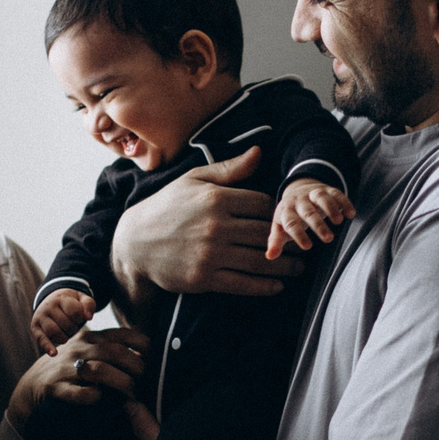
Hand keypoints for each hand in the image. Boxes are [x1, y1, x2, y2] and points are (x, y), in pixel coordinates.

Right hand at [10, 325, 148, 421]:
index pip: (122, 335)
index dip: (142, 345)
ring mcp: (66, 368)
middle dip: (135, 367)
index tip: (150, 358)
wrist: (31, 385)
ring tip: (130, 393)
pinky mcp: (56, 388)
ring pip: (99, 371)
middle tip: (143, 381)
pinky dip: (93, 396)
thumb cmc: (68, 368)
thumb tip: (144, 354)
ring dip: (120, 382)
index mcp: (90, 338)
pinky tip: (100, 398)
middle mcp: (79, 349)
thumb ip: (109, 347)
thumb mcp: (86, 350)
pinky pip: (79, 392)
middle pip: (114, 353)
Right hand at [30, 289, 94, 354]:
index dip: (80, 318)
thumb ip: (89, 305)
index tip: (79, 317)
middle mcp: (48, 306)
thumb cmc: (71, 302)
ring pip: (53, 331)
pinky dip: (47, 347)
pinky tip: (54, 353)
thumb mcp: (81, 298)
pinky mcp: (35, 327)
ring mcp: (41, 317)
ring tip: (65, 334)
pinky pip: (41, 339)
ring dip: (64, 337)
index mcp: (61, 298)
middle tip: (72, 326)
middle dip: (73, 328)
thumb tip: (88, 317)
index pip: (74, 312)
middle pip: (65, 324)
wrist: (52, 300)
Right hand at [108, 146, 301, 303]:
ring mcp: (210, 254)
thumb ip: (229, 169)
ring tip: (298, 268)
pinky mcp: (204, 278)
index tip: (287, 220)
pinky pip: (243, 284)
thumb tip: (259, 153)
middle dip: (289, 241)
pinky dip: (264, 286)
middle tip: (304, 246)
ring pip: (259, 261)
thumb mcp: (194, 180)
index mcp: (216, 198)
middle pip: (265, 234)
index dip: (278, 213)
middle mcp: (215, 226)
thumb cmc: (166, 207)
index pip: (262, 205)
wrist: (134, 243)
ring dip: (284, 267)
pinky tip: (277, 285)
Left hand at [267, 180, 355, 257]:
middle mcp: (299, 201)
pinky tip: (351, 214)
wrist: (297, 190)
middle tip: (328, 239)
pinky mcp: (327, 189)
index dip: (298, 234)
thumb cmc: (289, 216)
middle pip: (308, 212)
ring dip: (331, 208)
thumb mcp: (280, 227)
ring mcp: (313, 193)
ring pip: (321, 197)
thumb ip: (275, 241)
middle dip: (318, 225)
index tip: (307, 247)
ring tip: (339, 222)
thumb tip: (269, 256)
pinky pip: (336, 193)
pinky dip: (344, 202)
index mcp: (286, 211)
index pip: (291, 223)